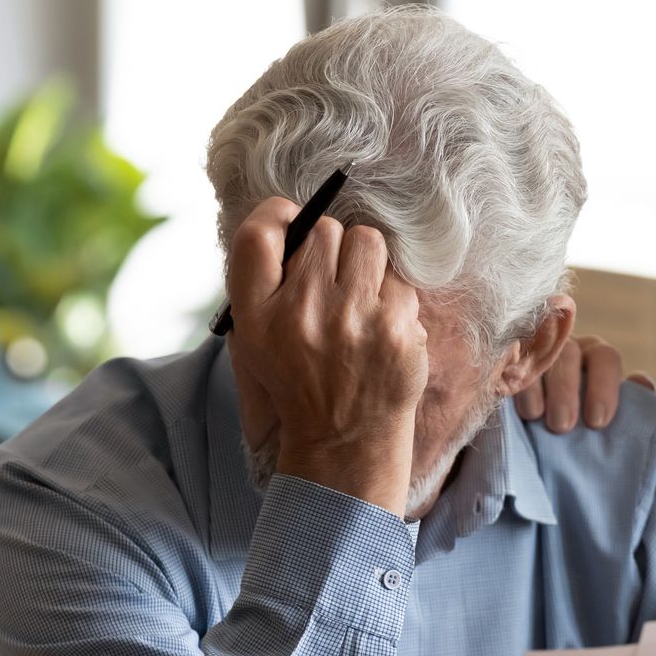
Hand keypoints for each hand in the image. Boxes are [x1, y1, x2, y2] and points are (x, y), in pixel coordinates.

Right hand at [225, 197, 427, 514]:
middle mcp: (302, 311)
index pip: (259, 234)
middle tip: (334, 282)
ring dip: (366, 262)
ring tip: (360, 298)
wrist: (345, 441)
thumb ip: (263, 281)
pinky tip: (381, 327)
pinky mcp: (397, 329)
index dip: (279, 215)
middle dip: (331, 249)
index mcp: (257, 314)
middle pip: (323, 230)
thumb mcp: (256, 339)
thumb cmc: (301, 381)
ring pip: (367, 241)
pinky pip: (399, 278)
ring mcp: (353, 319)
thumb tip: (293, 219)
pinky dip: (392, 297)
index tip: (291, 220)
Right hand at [514, 333, 654, 431]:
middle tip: (563, 425)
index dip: (604, 387)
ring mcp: (531, 351)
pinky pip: (504, 358)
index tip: (598, 422)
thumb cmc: (577, 430)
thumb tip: (644, 385)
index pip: (605, 359)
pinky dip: (508, 377)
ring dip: (536, 384)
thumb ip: (629, 404)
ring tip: (535, 416)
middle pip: (568, 354)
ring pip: (534, 353)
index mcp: (595, 360)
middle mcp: (565, 349)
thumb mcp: (602, 419)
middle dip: (566, 389)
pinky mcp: (502, 361)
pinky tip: (507, 399)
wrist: (532, 440)